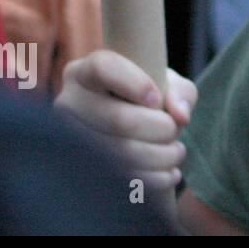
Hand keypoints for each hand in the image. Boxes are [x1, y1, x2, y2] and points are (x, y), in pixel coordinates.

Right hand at [54, 49, 196, 193]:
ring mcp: (71, 139)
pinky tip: (169, 171)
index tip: (156, 98)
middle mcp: (68, 103)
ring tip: (176, 150)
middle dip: (162, 128)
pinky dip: (159, 179)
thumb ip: (179, 92)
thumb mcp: (165, 86)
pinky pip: (127, 179)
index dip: (136, 84)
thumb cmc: (146, 101)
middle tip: (173, 128)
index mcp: (82, 72)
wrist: (126, 134)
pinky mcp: (83, 169)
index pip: (102, 68)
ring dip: (165, 155)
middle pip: (119, 120)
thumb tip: (180, 115)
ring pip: (125, 153)